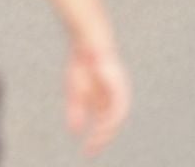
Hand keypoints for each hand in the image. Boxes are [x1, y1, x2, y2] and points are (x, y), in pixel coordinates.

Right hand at [65, 38, 130, 155]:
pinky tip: (100, 125)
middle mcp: (115, 97)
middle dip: (101, 139)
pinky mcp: (119, 84)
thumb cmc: (82, 63)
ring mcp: (119, 90)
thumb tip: (75, 131)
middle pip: (112, 123)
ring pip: (117, 116)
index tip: (87, 152)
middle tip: (90, 152)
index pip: (105, 123)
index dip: (97, 138)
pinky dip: (109, 117)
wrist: (86, 41)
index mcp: (106, 99)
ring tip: (95, 140)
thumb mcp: (75, 91)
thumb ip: (76, 111)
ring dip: (106, 130)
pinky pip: (117, 106)